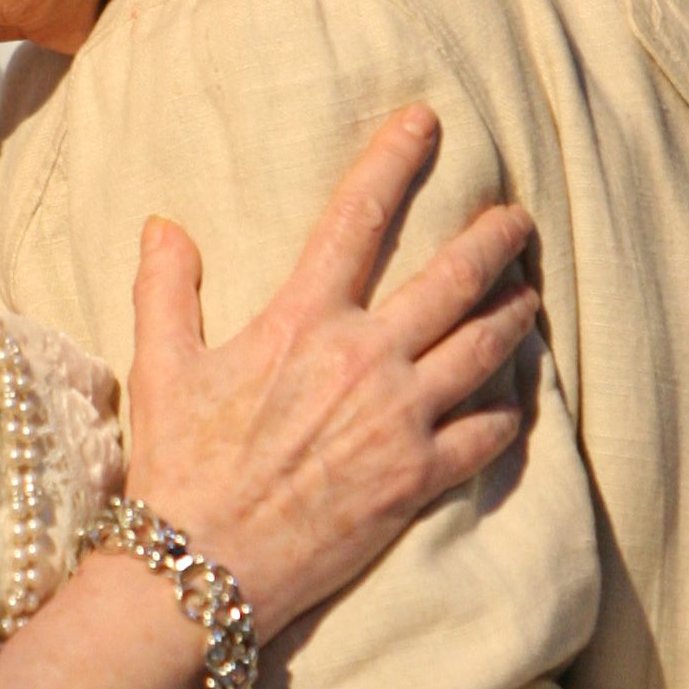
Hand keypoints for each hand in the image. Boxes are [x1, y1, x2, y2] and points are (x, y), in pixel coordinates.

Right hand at [123, 105, 534, 641]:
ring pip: (485, 349)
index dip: (395, 160)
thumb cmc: (178, 464)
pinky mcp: (416, 479)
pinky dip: (507, 409)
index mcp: (303, 321)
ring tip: (527, 295)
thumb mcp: (160, 365)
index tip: (427, 120)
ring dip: (513, 315)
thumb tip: (163, 225)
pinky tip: (514, 395)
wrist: (200, 568)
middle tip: (518, 220)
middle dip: (495, 240)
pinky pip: (486, 433)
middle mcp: (365, 360)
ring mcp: (400, 421)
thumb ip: (166, 287)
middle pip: (454, 281)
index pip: (357, 218)